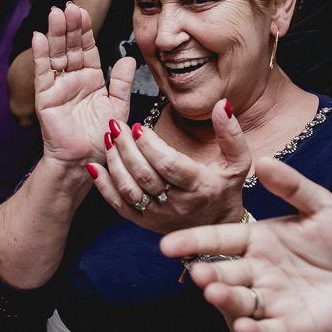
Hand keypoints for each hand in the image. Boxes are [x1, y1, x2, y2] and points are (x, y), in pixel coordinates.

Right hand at [33, 2, 132, 163]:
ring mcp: (57, 87)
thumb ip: (121, 82)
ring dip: (55, 34)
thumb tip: (128, 58)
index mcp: (91, 79)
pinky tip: (38, 37)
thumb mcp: (117, 107)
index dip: (84, 30)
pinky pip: (42, 73)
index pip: (87, 48)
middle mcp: (73, 79)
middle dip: (69, 26)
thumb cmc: (101, 138)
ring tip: (54, 14)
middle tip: (68, 5)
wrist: (86, 162)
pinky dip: (40, 55)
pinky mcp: (45, 98)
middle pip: (70, 47)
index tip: (82, 10)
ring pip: (56, 55)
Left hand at [89, 100, 249, 232]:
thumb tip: (222, 105)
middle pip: (145, 175)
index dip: (151, 146)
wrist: (216, 226)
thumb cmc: (225, 187)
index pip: (170, 165)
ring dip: (114, 163)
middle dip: (127, 149)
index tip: (138, 126)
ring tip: (107, 138)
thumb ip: (230, 133)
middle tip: (115, 125)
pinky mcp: (143, 222)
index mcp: (201, 187)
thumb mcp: (237, 161)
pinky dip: (103, 186)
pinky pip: (118, 205)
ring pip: (129, 189)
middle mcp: (178, 205)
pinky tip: (94, 166)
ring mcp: (158, 216)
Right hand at [160, 157, 331, 331]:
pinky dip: (256, 330)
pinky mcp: (292, 327)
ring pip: (241, 302)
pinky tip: (246, 327)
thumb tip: (262, 160)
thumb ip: (292, 187)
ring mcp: (273, 301)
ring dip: (226, 300)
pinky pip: (270, 330)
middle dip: (209, 273)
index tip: (168, 244)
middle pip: (225, 273)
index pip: (220, 240)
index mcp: (258, 240)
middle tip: (197, 272)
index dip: (194, 242)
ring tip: (213, 293)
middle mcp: (259, 272)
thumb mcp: (321, 206)